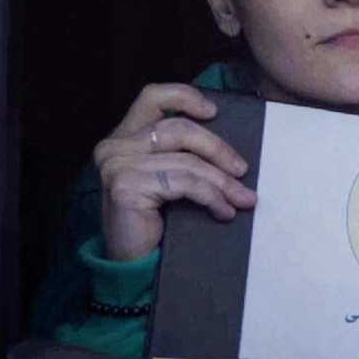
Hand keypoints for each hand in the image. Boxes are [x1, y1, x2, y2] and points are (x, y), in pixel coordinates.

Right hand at [94, 84, 256, 260]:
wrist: (132, 262)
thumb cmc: (156, 218)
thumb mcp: (167, 176)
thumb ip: (182, 152)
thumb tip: (231, 151)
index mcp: (124, 136)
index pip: (152, 96)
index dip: (185, 96)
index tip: (214, 111)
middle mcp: (115, 146)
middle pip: (179, 129)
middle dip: (218, 149)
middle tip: (243, 170)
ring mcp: (118, 166)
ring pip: (187, 161)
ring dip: (222, 182)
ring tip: (243, 198)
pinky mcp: (127, 187)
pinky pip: (185, 183)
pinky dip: (212, 197)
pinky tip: (224, 211)